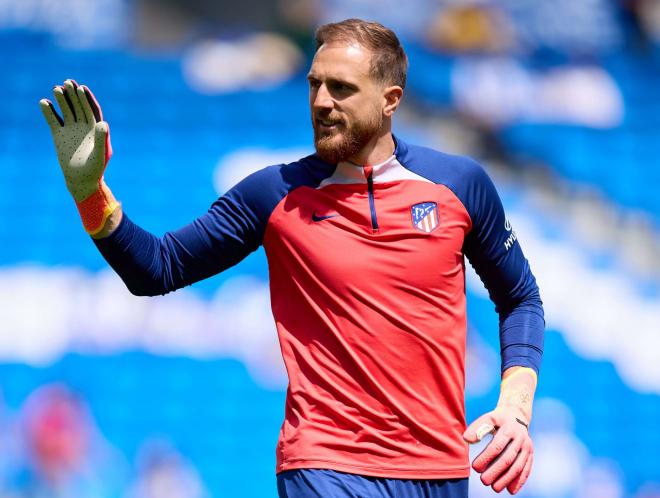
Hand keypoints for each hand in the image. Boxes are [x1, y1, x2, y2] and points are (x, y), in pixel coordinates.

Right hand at [39, 79, 111, 201]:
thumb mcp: (100, 154)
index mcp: (97, 129)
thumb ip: (101, 138)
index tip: (82, 88)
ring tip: (56, 88)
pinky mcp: (59, 135)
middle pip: (79, 107)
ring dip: (62, 100)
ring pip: (66, 111)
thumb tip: (103, 123)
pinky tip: (44, 102)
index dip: (87, 99)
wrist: (81, 180)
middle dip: (74, 95)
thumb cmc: (95, 169)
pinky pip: (53, 120)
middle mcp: (84, 127)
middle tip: (68, 82)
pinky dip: (48, 112)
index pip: (93, 110)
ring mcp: (71, 130)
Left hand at [463, 406, 532, 493]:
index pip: (497, 446)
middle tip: (483, 481)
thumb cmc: (498, 419)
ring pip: (518, 467)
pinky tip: (510, 490)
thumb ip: (478, 427)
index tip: (475, 467)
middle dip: (495, 471)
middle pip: (508, 459)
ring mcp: (527, 448)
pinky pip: (526, 469)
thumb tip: (466, 439)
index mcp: (509, 429)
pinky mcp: (530, 455)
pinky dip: (519, 481)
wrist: (517, 415)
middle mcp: (520, 439)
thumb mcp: (488, 418)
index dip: (486, 458)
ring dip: (507, 479)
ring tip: (495, 488)